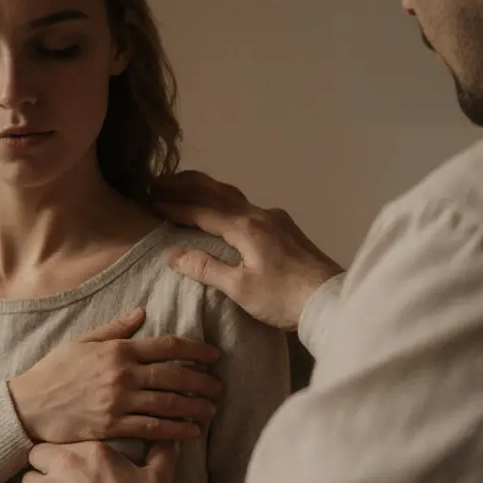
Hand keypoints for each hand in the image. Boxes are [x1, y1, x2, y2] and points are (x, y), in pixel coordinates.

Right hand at [9, 309, 222, 442]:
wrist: (28, 404)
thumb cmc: (55, 370)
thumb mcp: (83, 341)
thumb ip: (116, 328)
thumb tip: (142, 312)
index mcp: (118, 350)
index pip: (167, 346)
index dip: (196, 350)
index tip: (214, 355)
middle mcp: (123, 374)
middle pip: (175, 376)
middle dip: (202, 381)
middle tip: (219, 387)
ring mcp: (119, 401)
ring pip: (168, 404)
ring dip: (195, 407)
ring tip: (211, 410)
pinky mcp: (113, 426)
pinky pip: (152, 428)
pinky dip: (176, 430)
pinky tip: (192, 432)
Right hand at [153, 170, 344, 330]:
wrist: (330, 301)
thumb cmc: (284, 298)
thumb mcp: (240, 288)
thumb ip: (206, 268)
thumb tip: (173, 255)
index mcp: (246, 227)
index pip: (203, 211)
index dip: (176, 207)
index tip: (153, 203)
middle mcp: (260, 215)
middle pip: (218, 192)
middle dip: (187, 186)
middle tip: (160, 181)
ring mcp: (276, 219)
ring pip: (235, 196)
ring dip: (207, 190)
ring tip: (186, 188)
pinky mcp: (287, 229)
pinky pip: (247, 206)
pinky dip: (225, 201)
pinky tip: (224, 210)